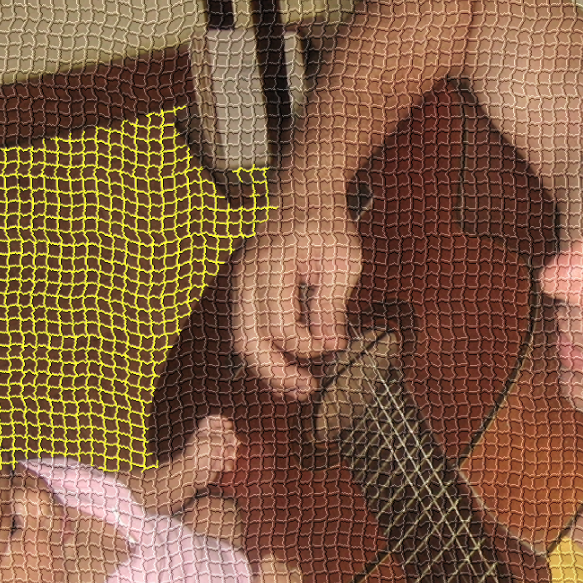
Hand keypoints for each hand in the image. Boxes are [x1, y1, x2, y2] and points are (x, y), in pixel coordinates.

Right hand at [229, 209, 361, 398]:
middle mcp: (247, 278)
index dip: (308, 346)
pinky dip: (265, 353)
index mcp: (271, 267)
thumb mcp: (342, 261)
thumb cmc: (325, 222)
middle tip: (308, 389)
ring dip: (269, 369)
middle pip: (249, 342)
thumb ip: (332, 303)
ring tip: (298, 386)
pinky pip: (247, 331)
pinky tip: (288, 365)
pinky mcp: (245, 292)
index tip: (335, 345)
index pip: (280, 327)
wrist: (304, 194)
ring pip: (242, 341)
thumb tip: (332, 344)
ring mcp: (241, 285)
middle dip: (278, 374)